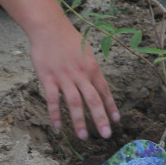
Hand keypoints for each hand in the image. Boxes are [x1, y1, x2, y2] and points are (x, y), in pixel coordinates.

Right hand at [29, 19, 119, 139]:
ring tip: (84, 136)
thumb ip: (90, 69)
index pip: (104, 90)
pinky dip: (55, 114)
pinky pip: (53, 100)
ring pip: (74, 103)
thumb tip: (96, 84)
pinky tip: (58, 127)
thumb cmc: (68, 39)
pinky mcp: (48, 78)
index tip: (117, 120)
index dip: (111, 105)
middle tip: (107, 135)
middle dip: (100, 118)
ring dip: (79, 121)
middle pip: (93, 99)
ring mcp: (64, 77)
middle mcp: (80, 74)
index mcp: (92, 67)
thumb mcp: (86, 52)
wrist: (49, 28)